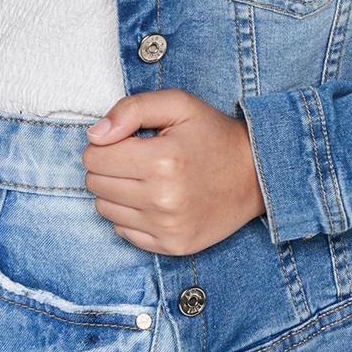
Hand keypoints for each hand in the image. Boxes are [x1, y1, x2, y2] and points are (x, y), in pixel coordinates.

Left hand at [82, 89, 265, 255]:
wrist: (257, 174)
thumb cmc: (213, 136)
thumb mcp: (178, 105)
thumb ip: (131, 109)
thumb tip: (94, 135)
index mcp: (163, 160)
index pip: (94, 156)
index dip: (106, 144)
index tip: (129, 141)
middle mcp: (164, 198)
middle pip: (95, 184)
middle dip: (110, 167)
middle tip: (138, 159)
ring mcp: (168, 227)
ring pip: (105, 209)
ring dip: (118, 192)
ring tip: (147, 179)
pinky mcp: (172, 246)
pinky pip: (122, 232)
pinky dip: (131, 216)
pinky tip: (154, 201)